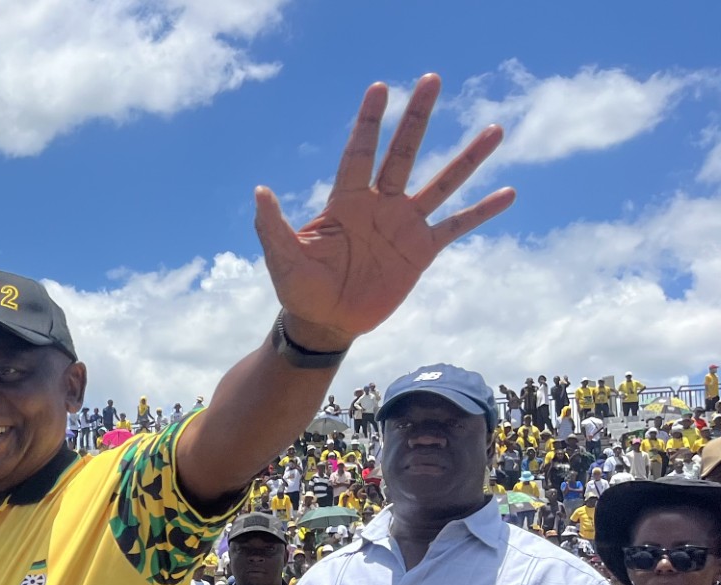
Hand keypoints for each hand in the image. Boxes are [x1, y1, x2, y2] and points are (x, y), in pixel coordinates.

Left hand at [254, 74, 515, 350]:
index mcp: (346, 201)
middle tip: (432, 80)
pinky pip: (457, 225)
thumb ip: (273, 226)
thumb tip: (259, 192)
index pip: (359, 153)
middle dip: (417, 118)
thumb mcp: (283, 258)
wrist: (326, 321)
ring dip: (467, 158)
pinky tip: (508, 193)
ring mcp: (404, 224)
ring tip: (495, 130)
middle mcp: (379, 204)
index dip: (369, 122)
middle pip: (402, 153)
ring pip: (441, 184)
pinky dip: (481, 211)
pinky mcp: (421, 250)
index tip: (380, 88)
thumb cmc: (299, 288)